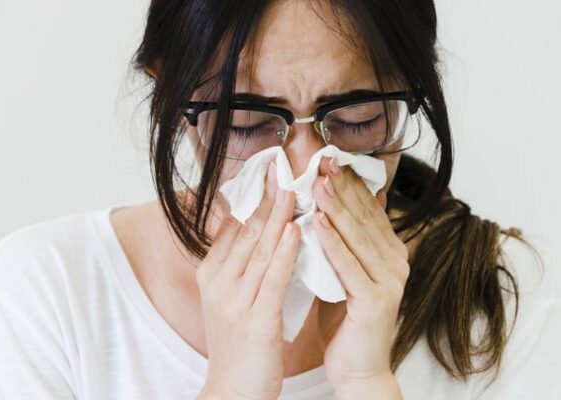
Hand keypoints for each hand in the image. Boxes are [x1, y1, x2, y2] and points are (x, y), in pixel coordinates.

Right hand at [196, 162, 300, 399]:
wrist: (233, 390)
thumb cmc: (239, 343)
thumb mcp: (230, 298)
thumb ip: (240, 264)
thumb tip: (258, 230)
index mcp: (211, 274)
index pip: (232, 226)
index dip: (251, 197)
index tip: (267, 173)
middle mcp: (218, 283)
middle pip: (245, 231)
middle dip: (265, 197)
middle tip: (281, 168)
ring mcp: (234, 300)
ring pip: (260, 249)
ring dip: (278, 216)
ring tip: (292, 188)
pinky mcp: (255, 319)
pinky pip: (273, 277)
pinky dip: (284, 251)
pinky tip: (295, 230)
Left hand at [311, 157, 408, 397]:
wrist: (357, 369)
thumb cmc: (344, 321)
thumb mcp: (341, 273)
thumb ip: (337, 245)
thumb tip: (319, 210)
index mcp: (387, 253)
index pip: (368, 210)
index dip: (349, 184)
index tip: (329, 159)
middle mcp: (394, 262)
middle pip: (364, 217)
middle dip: (342, 186)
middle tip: (324, 159)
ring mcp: (389, 281)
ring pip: (358, 237)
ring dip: (337, 207)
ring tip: (319, 182)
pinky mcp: (376, 300)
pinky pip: (349, 266)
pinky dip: (333, 242)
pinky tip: (318, 221)